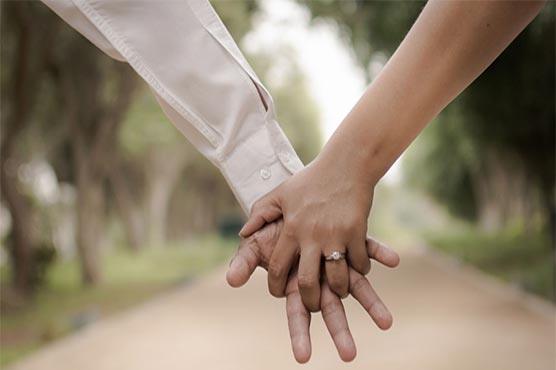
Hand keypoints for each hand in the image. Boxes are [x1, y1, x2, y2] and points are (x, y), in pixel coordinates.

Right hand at [227, 221, 398, 362]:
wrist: (290, 204)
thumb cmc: (270, 230)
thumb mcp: (254, 244)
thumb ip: (244, 261)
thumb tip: (231, 279)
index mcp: (296, 283)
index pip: (297, 314)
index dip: (299, 335)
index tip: (302, 357)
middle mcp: (320, 278)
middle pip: (330, 309)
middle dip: (339, 332)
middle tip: (349, 355)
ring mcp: (338, 262)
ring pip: (356, 286)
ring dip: (371, 303)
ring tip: (387, 322)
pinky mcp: (350, 241)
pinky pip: (367, 248)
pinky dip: (380, 254)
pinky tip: (393, 260)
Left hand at [239, 157, 375, 310]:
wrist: (345, 164)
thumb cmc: (311, 180)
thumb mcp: (281, 193)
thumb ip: (260, 213)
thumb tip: (244, 233)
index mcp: (291, 229)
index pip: (278, 267)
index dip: (277, 285)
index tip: (280, 292)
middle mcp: (311, 235)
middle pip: (307, 282)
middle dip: (309, 301)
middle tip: (312, 304)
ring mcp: (335, 235)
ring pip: (337, 278)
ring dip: (338, 290)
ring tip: (337, 291)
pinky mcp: (356, 232)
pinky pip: (359, 263)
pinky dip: (360, 270)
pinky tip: (357, 269)